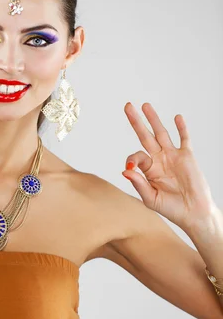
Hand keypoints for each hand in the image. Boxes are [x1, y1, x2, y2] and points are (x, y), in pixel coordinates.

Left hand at [122, 102, 215, 230]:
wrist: (193, 213)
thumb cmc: (171, 209)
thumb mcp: (150, 198)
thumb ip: (138, 183)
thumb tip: (125, 170)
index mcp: (148, 170)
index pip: (136, 156)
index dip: (131, 159)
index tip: (130, 167)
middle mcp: (159, 160)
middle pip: (145, 136)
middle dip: (136, 122)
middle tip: (128, 106)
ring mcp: (173, 156)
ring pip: (161, 133)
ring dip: (154, 119)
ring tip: (145, 105)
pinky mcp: (187, 157)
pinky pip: (184, 139)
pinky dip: (181, 128)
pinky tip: (176, 117)